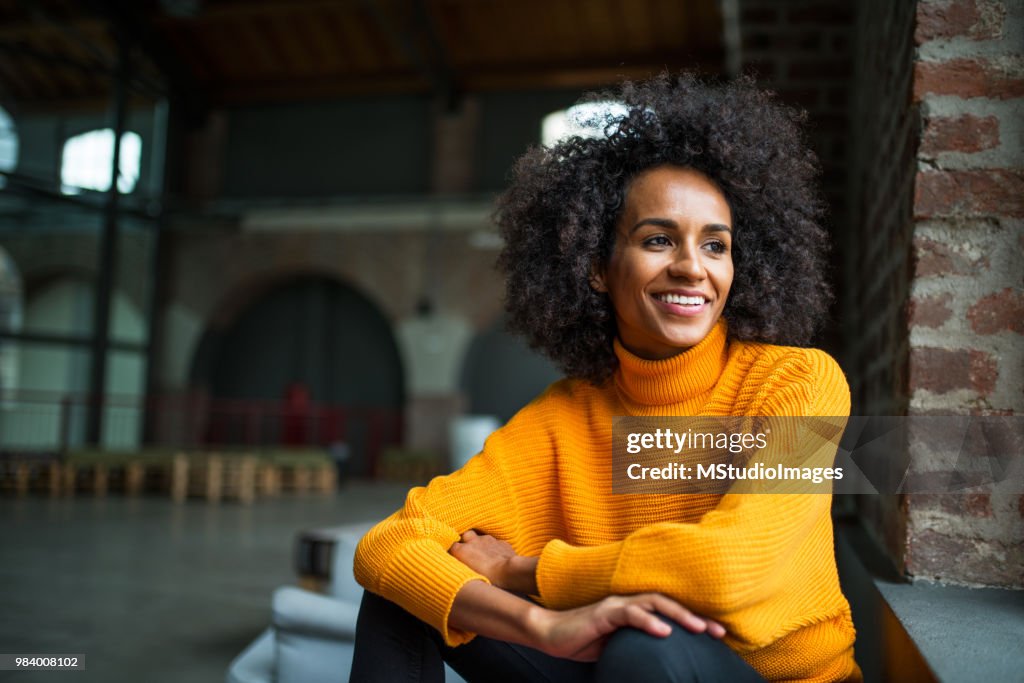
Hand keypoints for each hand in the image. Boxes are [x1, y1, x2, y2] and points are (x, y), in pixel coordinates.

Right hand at [449, 530, 537, 593]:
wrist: (509, 572)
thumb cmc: (487, 579)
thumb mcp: (467, 576)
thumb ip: (461, 569)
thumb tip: (457, 571)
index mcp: (462, 550)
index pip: (452, 546)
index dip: (453, 552)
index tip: (455, 558)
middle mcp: (474, 541)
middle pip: (466, 535)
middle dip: (467, 541)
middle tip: (469, 553)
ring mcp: (489, 540)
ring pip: (482, 538)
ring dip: (481, 545)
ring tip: (484, 557)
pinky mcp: (501, 543)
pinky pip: (495, 543)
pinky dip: (494, 548)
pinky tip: (496, 557)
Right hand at [531, 593, 726, 661]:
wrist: (551, 634)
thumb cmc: (585, 640)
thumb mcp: (619, 644)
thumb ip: (639, 643)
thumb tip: (664, 659)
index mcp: (635, 608)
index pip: (670, 611)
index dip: (695, 619)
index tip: (718, 634)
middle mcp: (629, 601)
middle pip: (669, 602)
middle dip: (696, 616)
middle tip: (719, 631)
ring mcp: (617, 605)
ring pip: (654, 602)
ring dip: (679, 615)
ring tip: (698, 628)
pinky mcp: (604, 613)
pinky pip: (629, 613)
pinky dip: (648, 621)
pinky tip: (663, 631)